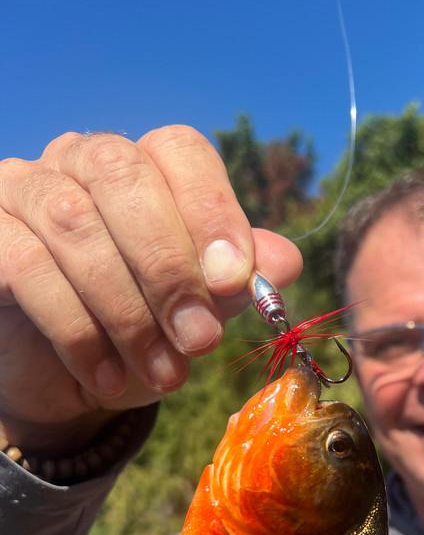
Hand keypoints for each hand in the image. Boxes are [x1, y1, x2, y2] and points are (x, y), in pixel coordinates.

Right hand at [0, 125, 302, 453]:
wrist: (64, 383)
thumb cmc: (140, 334)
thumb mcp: (197, 313)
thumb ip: (237, 284)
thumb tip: (287, 262)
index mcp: (143, 167)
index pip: (179, 151)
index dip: (211, 208)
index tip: (237, 280)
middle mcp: (78, 161)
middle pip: (122, 176)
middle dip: (170, 266)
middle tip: (200, 339)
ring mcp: (23, 190)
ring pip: (74, 224)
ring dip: (128, 312)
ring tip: (165, 374)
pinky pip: (27, 268)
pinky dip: (77, 331)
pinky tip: (108, 378)